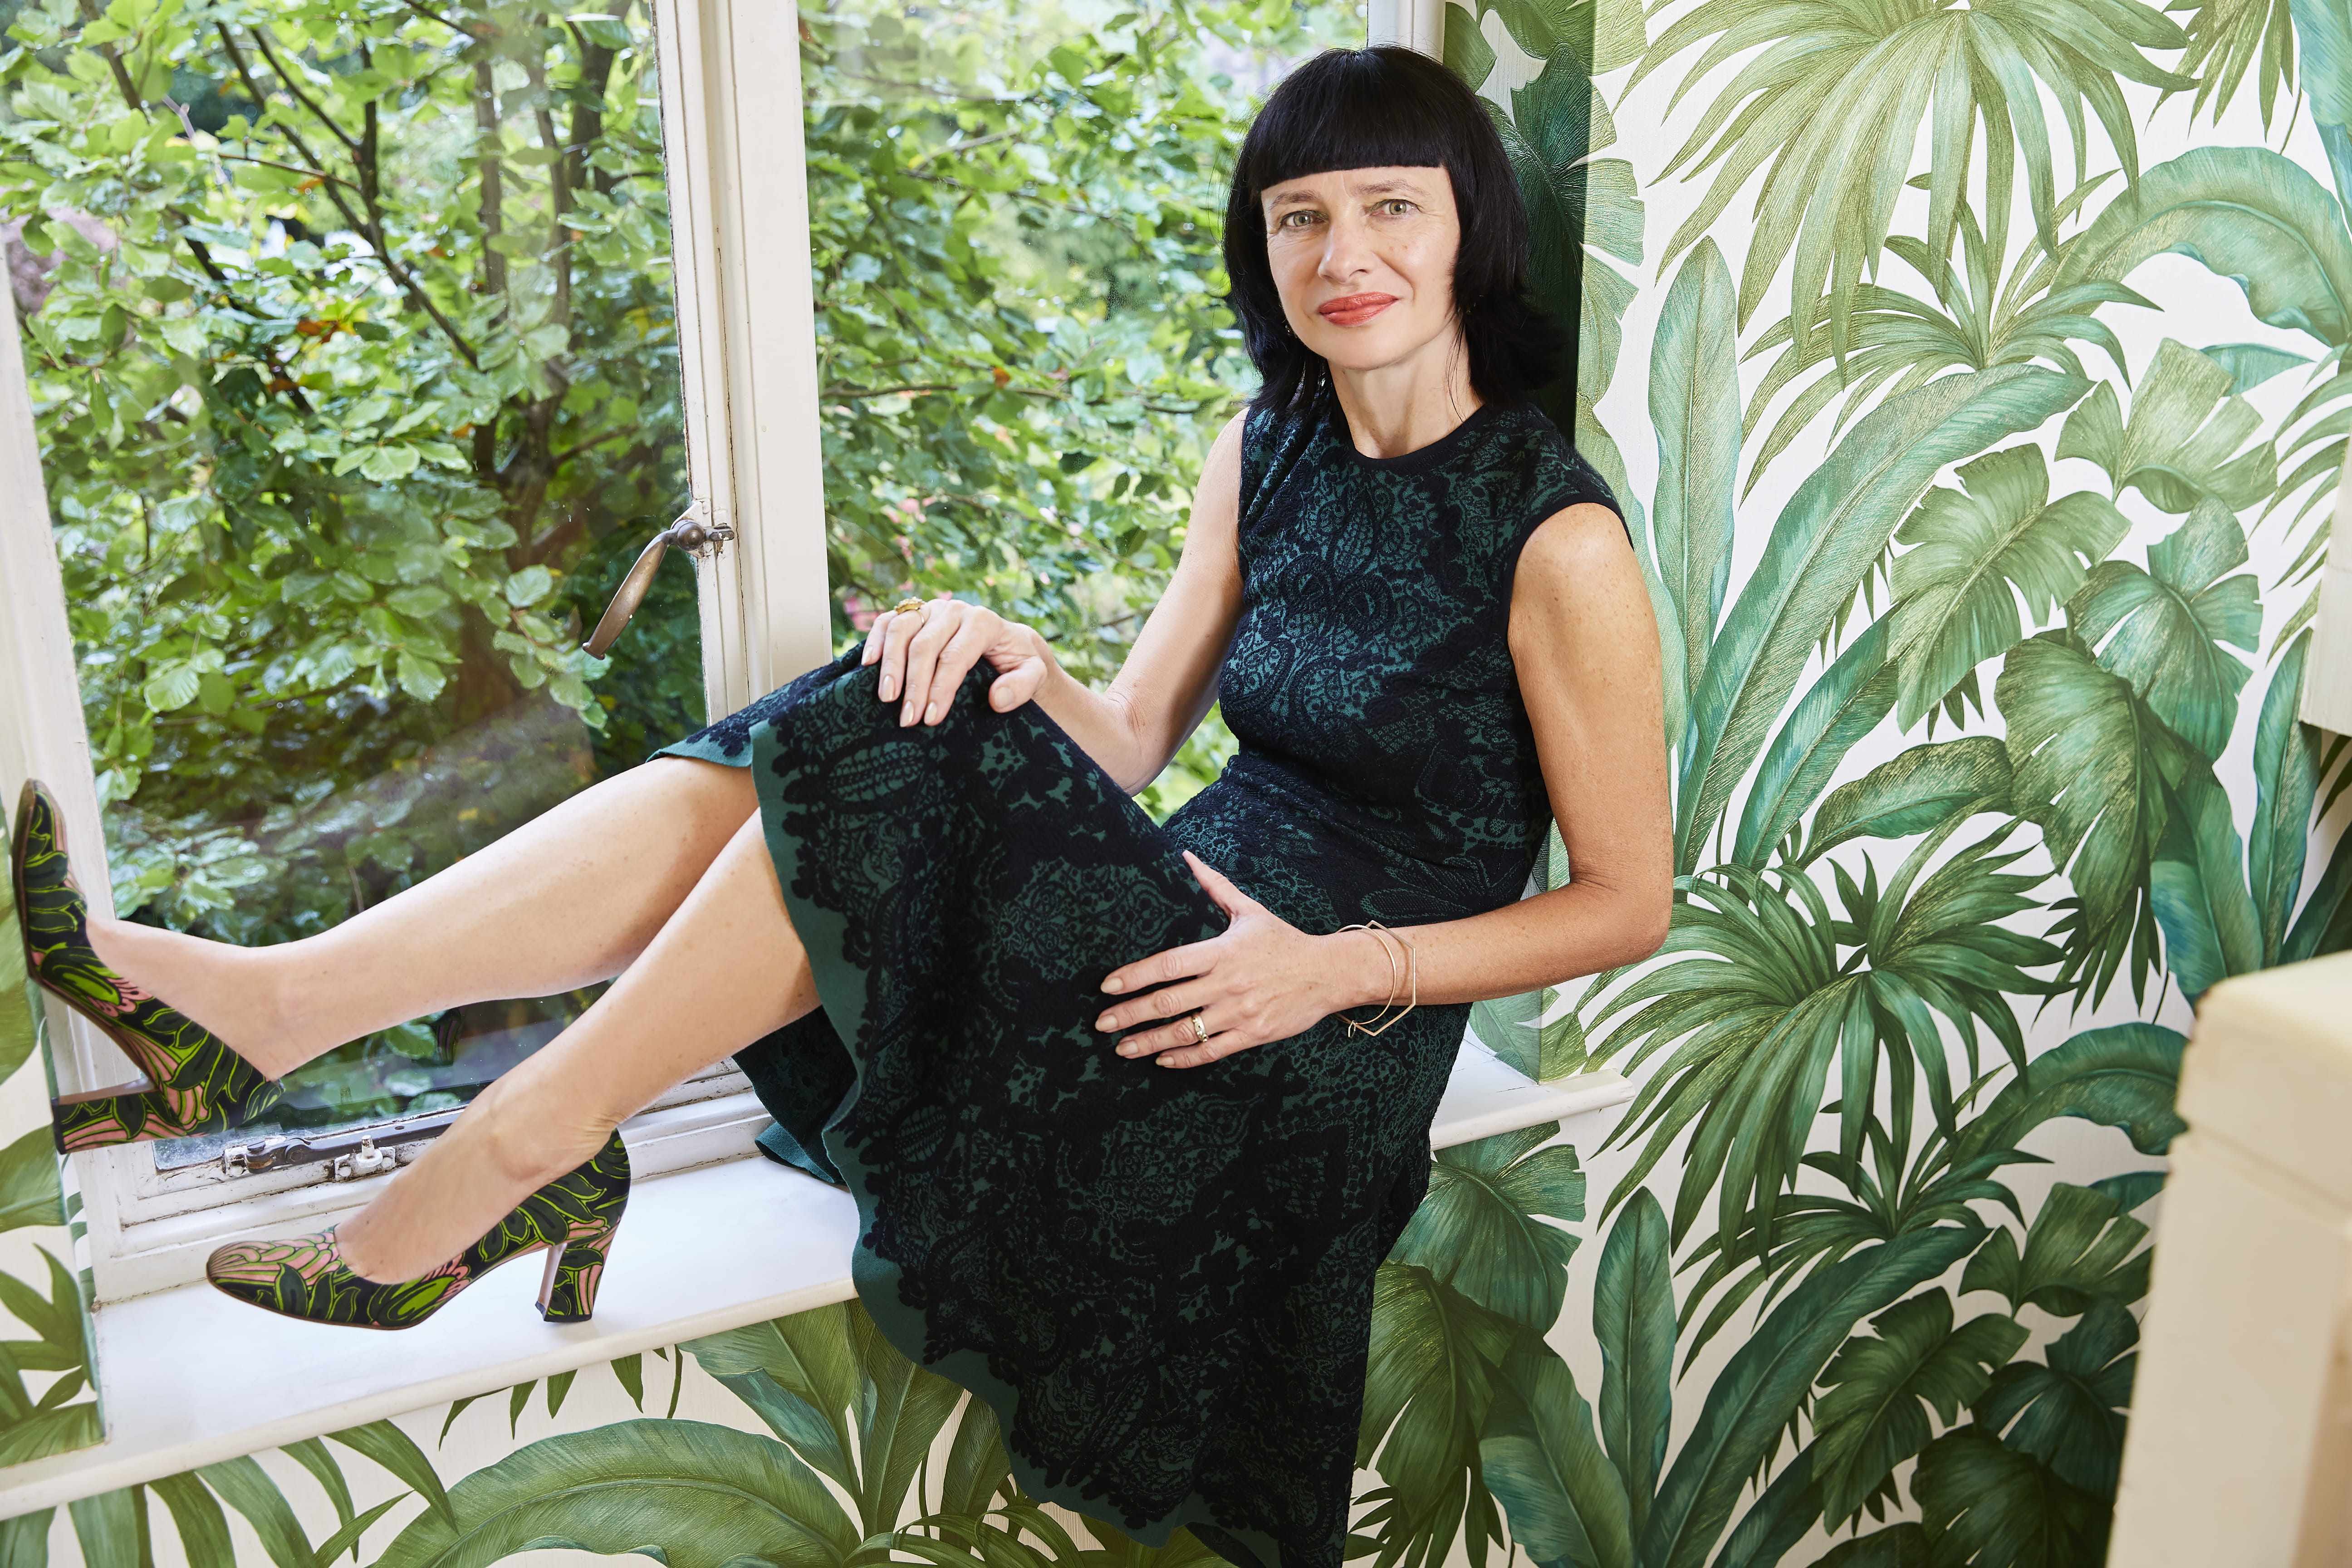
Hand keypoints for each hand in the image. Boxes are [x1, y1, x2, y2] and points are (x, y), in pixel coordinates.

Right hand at [862, 596, 1052, 726]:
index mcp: (983, 622)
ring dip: (891, 665)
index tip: (930, 718)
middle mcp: (955, 610)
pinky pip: (888, 620)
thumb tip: (997, 699)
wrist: (1007, 642)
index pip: (955, 656)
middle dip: (914, 685)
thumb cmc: (1017, 662)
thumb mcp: (1033, 675)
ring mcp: (931, 609)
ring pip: (902, 629)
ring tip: (886, 698)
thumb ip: (1023, 686)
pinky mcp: (914, 613)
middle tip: (907, 719)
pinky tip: (868, 664)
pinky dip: (875, 639)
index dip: (940, 688)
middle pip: (924, 645)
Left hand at [1094, 853, 1392, 1067]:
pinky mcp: (1254, 1034)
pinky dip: (1184, 1057)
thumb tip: (1186, 857)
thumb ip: (1214, 886)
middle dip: (1130, 1015)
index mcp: (1222, 950)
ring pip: (1185, 1032)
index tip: (1107, 987)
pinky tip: (1162, 1060)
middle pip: (1168, 1002)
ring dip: (1149, 1042)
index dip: (1133, 976)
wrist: (1329, 972)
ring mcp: (1240, 1012)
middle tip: (1101, 1023)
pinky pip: (1212, 1051)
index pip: (1167, 965)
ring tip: (1123, 1048)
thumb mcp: (1249, 910)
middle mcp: (1227, 983)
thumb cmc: (1284, 940)